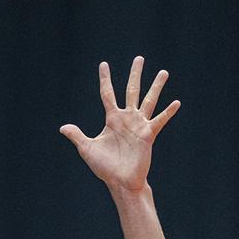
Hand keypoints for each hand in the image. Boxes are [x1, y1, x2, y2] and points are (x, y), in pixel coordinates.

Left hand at [60, 57, 180, 192]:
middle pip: (132, 91)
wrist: (120, 181)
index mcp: (112, 119)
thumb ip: (77, 136)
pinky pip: (159, 121)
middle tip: (139, 58)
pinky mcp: (148, 135)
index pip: (108, 94)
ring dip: (156, 87)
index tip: (104, 64)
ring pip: (149, 101)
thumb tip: (62, 128)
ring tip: (163, 72)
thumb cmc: (104, 167)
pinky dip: (168, 112)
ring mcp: (139, 125)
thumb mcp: (87, 149)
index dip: (105, 79)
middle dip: (135, 74)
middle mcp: (127, 118)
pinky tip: (176, 102)